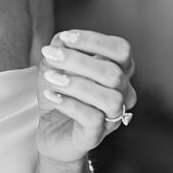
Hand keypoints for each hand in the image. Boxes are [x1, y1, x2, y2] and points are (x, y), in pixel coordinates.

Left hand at [35, 29, 136, 163]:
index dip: (95, 40)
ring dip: (76, 84)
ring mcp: (112, 117)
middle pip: (114, 73)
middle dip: (78, 60)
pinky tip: (52, 95)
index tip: (65, 37)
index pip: (121, 50)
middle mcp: (123, 94)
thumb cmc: (60, 92)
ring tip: (50, 77)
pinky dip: (70, 104)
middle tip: (49, 54)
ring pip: (110, 99)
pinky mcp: (96, 136)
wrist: (50, 130)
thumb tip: (63, 39)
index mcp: (119, 71)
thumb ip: (61, 48)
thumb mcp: (55, 65)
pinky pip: (93, 119)